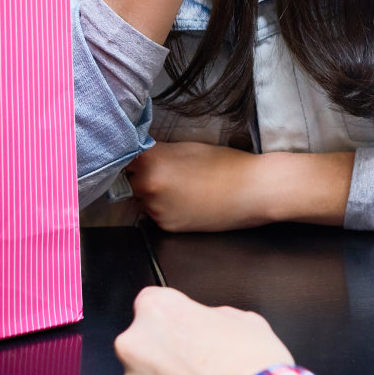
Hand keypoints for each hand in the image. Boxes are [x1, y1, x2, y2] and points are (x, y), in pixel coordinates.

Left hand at [116, 286, 293, 374]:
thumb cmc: (253, 368)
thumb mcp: (245, 320)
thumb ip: (213, 316)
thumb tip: (210, 324)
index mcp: (158, 312)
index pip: (151, 302)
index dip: (175, 316)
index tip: (187, 327)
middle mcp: (136, 347)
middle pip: (141, 342)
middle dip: (163, 351)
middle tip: (198, 362)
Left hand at [127, 142, 275, 231]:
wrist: (250, 191)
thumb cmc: (224, 163)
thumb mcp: (186, 147)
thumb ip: (157, 151)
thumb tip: (136, 152)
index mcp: (150, 161)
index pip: (122, 155)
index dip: (128, 152)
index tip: (134, 150)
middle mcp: (146, 187)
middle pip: (128, 178)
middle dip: (140, 173)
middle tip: (165, 167)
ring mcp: (154, 209)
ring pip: (140, 197)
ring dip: (151, 191)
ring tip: (180, 185)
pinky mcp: (164, 226)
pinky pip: (154, 213)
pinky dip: (163, 207)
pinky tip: (185, 199)